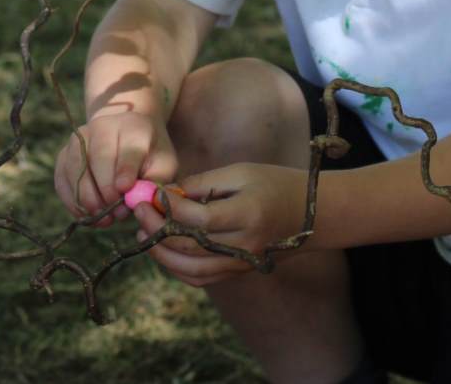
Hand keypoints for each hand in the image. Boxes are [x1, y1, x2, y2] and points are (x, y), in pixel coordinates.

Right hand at [53, 108, 178, 227]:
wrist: (126, 136)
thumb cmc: (149, 154)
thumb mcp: (164, 163)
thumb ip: (156, 180)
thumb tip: (136, 200)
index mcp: (133, 126)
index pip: (128, 148)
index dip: (125, 169)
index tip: (124, 190)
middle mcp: (101, 126)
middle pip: (98, 157)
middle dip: (106, 190)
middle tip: (117, 215)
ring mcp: (79, 139)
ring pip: (76, 168)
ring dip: (88, 198)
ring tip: (104, 220)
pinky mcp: (64, 154)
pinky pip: (62, 179)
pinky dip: (72, 201)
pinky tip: (87, 216)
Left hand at [132, 162, 307, 287]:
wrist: (311, 213)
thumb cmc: (275, 183)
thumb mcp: (239, 172)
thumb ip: (202, 184)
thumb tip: (165, 195)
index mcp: (247, 215)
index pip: (197, 220)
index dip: (168, 208)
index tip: (149, 194)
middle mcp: (244, 245)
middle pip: (189, 248)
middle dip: (156, 230)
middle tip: (138, 210)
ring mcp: (241, 263)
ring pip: (191, 270)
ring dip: (161, 254)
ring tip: (144, 231)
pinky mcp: (239, 271)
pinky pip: (202, 277)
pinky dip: (178, 268)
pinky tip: (164, 250)